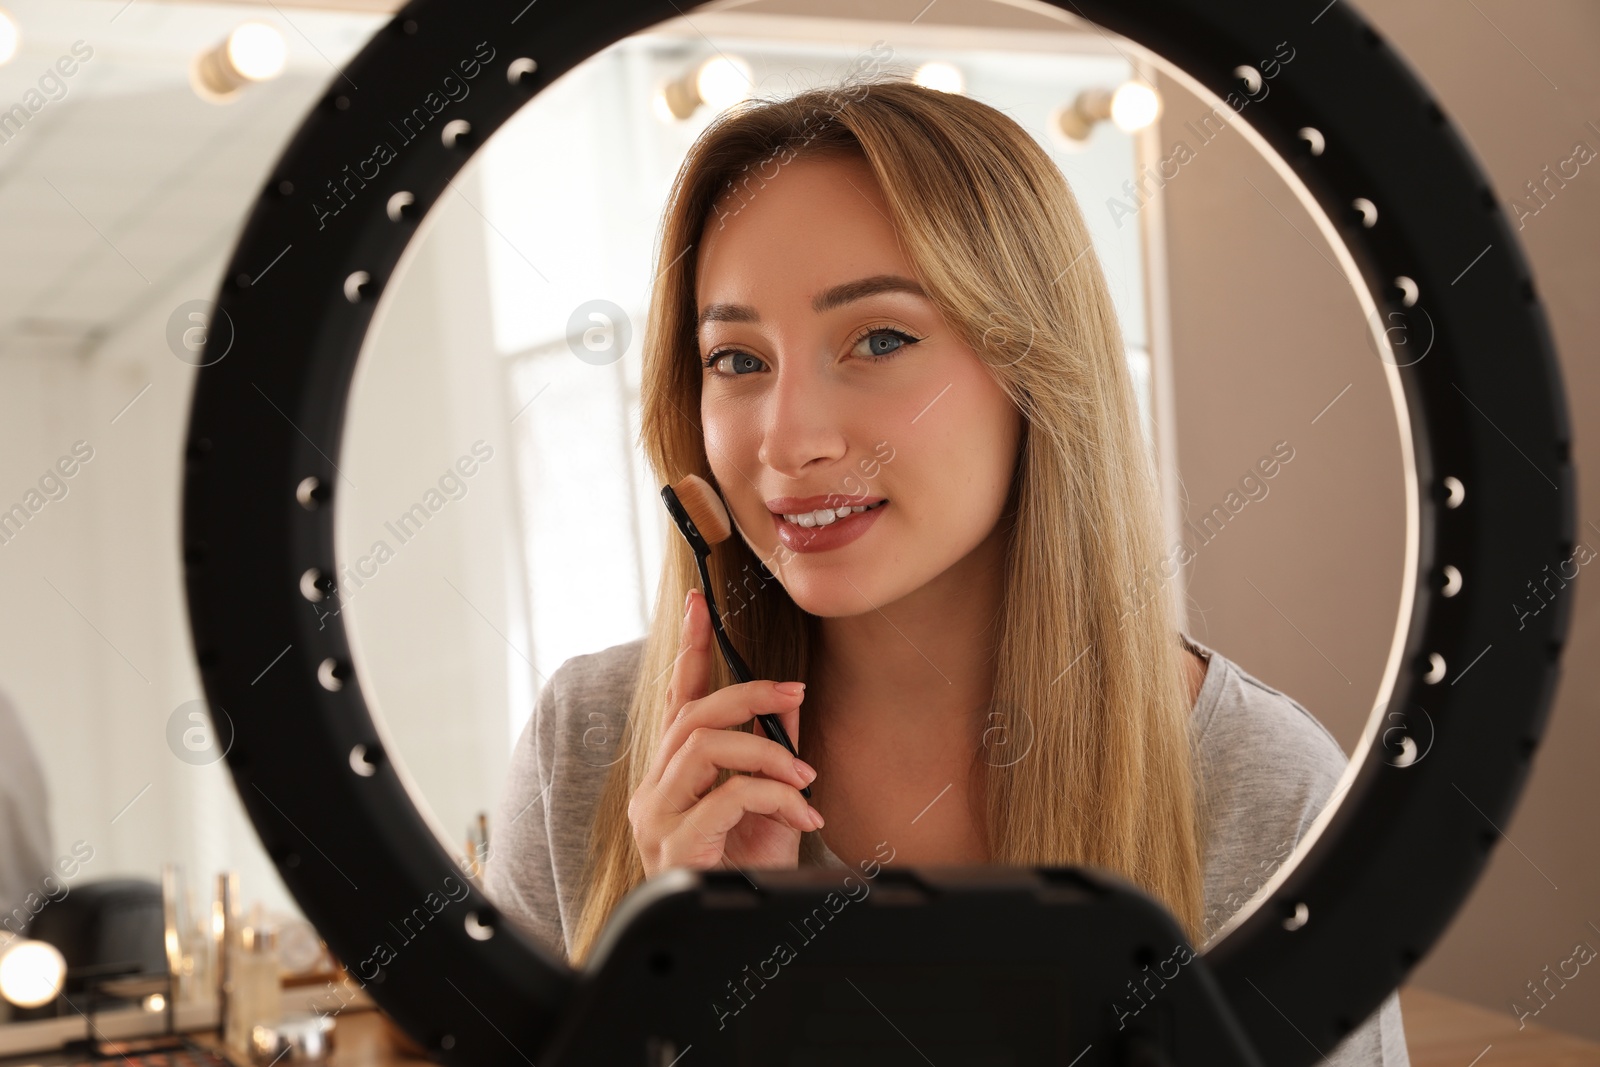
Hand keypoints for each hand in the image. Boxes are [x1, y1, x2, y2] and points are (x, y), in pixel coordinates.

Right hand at [628, 589, 822, 876]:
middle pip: (694, 716)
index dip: (688, 648)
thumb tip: (791, 708)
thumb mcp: (768, 803)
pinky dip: (774, 795)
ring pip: (705, 747)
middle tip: (796, 694)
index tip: (699, 603)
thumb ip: (771, 756)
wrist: (737, 941)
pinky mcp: (676, 847)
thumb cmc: (746, 870)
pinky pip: (727, 797)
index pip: (676, 699)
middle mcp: (656, 789)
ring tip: (804, 773)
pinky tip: (801, 814)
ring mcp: (659, 818)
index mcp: (674, 773)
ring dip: (766, 749)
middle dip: (749, 694)